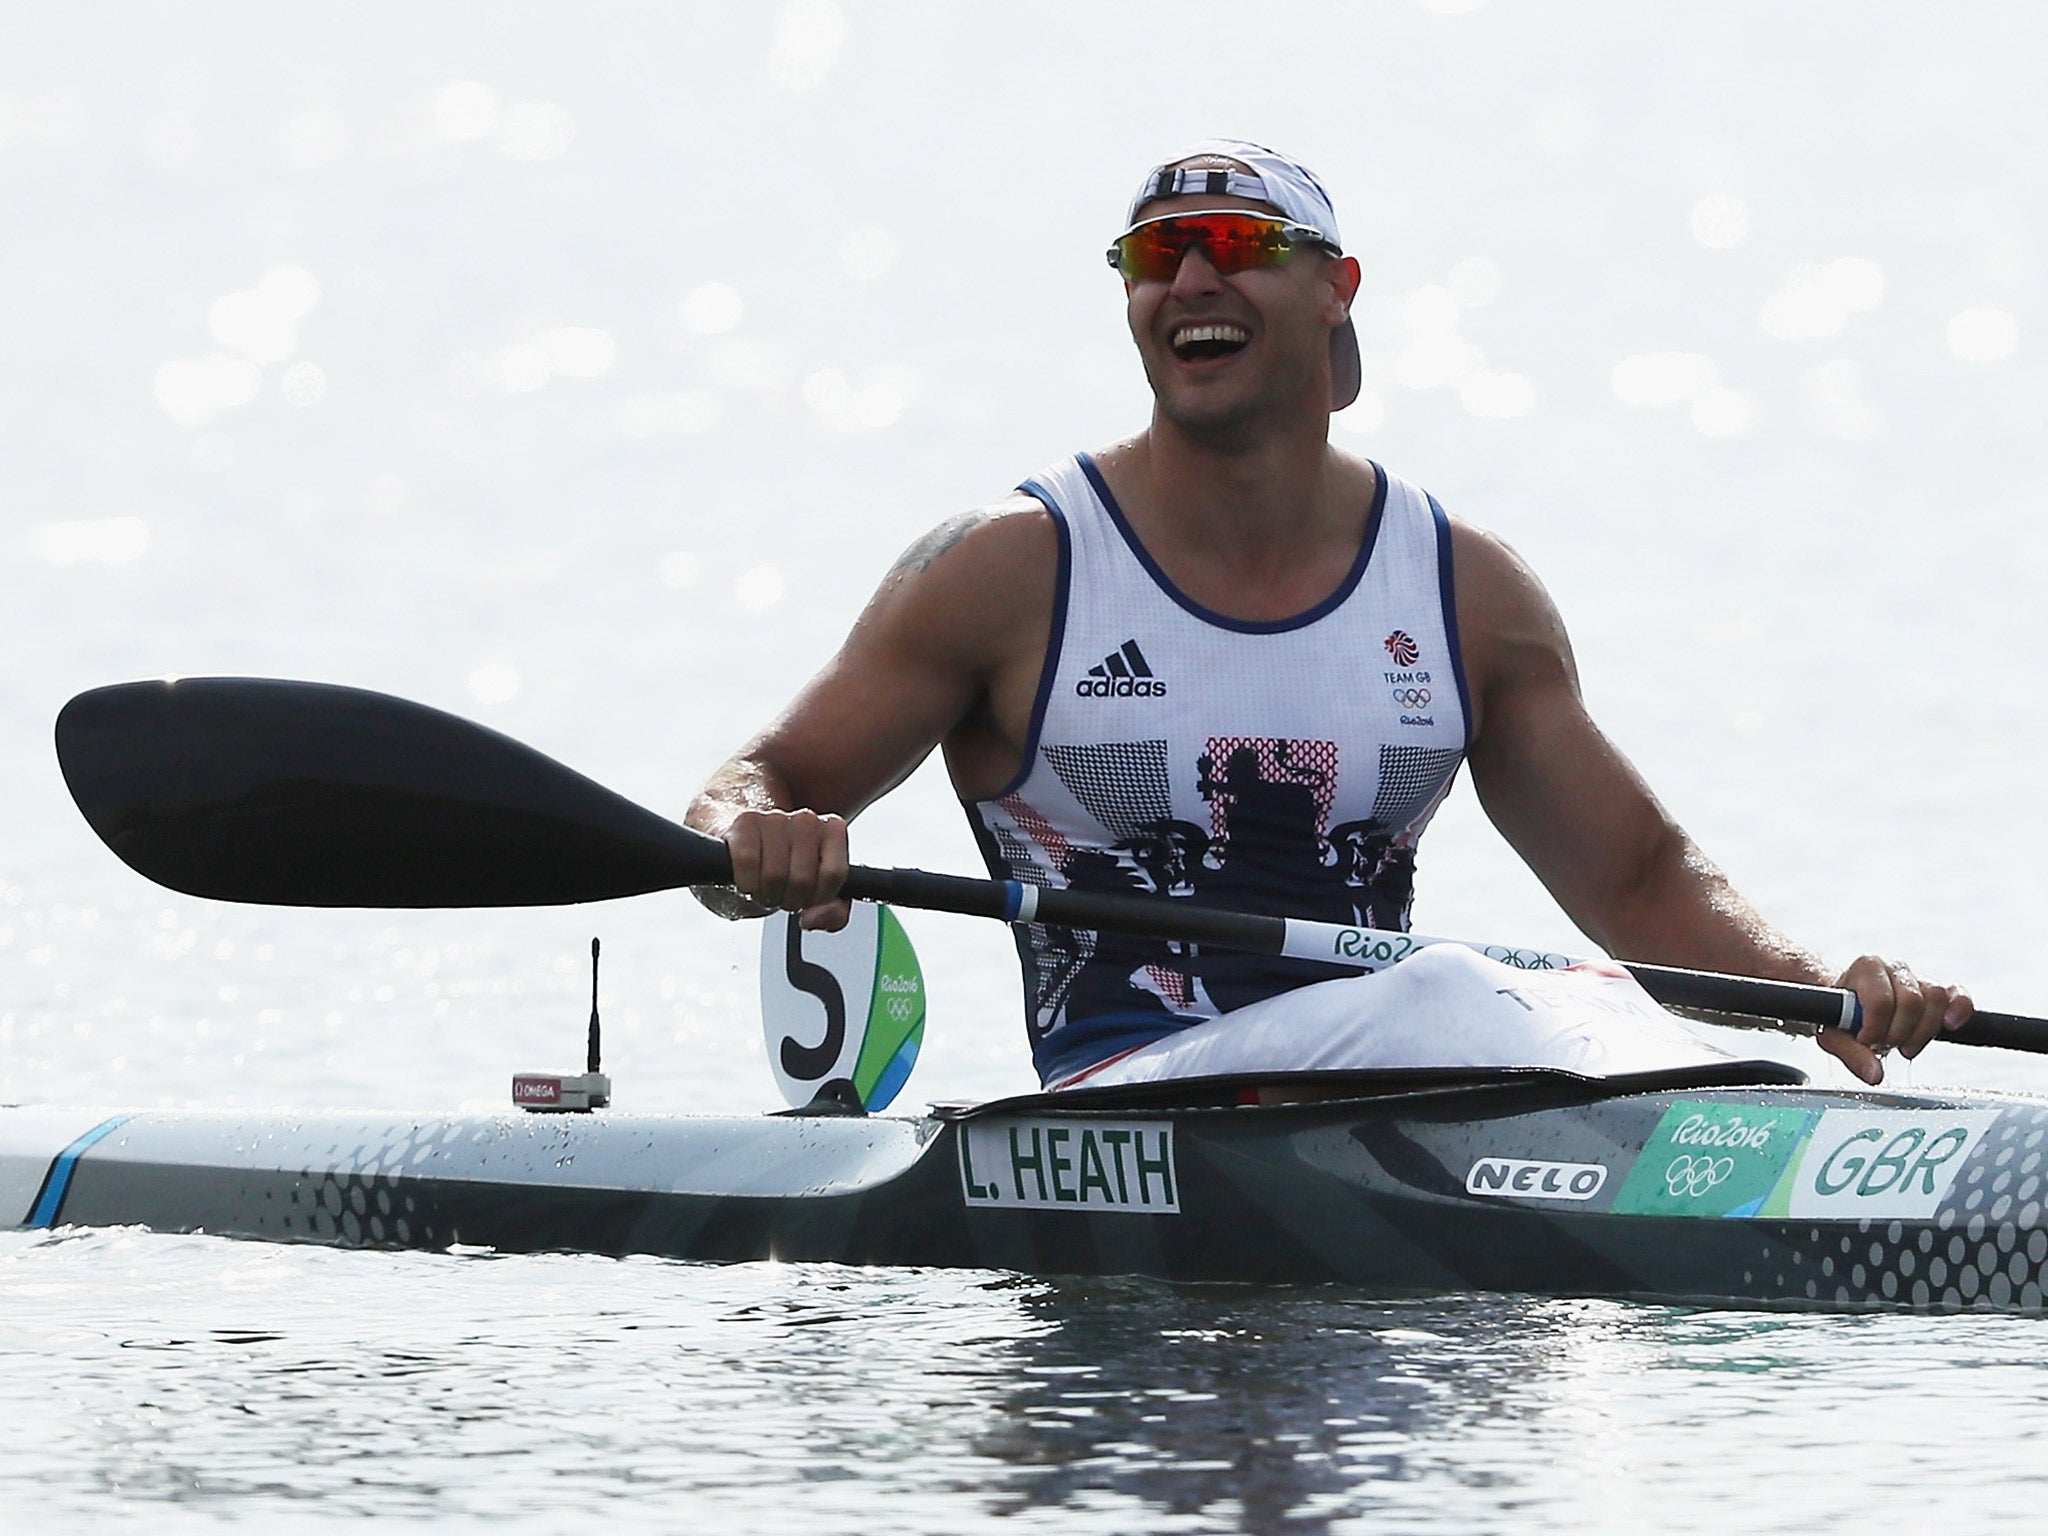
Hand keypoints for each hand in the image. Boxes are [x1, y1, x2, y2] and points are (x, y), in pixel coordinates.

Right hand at [723, 807, 852, 930]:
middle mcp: (807, 819)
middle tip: (780, 893)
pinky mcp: (745, 822)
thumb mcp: (815, 896)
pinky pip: (748, 862)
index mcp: (832, 831)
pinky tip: (747, 879)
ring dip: (765, 893)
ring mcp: (775, 818)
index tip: (807, 896)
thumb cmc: (780, 871)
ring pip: (775, 874)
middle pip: (803, 879)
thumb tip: (812, 918)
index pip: (833, 874)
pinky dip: (745, 881)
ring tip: (763, 886)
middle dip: (788, 899)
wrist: (739, 847)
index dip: (816, 896)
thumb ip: (833, 914)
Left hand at [1817, 954, 1973, 1085]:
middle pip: (1913, 1002)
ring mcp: (1916, 979)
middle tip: (1884, 1045)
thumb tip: (1875, 1075)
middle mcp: (1893, 968)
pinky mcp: (1936, 992)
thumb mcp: (1834, 1035)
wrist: (1844, 1005)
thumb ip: (1851, 1053)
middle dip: (1899, 1033)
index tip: (1864, 1041)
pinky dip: (1960, 1009)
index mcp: (1866, 968)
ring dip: (1922, 1032)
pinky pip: (1957, 995)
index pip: (1882, 1001)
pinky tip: (1950, 1024)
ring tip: (1904, 1045)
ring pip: (1936, 1000)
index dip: (1875, 1029)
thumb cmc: (1837, 1016)